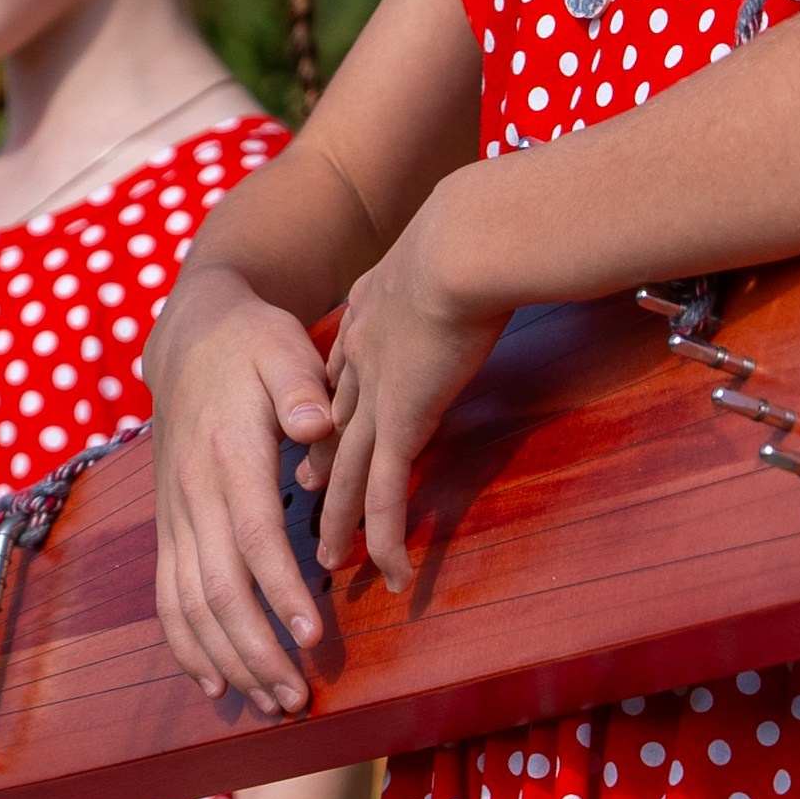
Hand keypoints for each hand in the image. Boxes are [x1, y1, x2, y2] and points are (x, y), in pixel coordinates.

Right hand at [142, 265, 339, 717]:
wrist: (189, 334)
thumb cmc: (250, 343)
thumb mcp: (281, 345)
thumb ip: (300, 386)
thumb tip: (318, 426)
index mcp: (228, 453)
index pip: (253, 536)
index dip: (281, 590)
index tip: (313, 636)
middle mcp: (192, 493)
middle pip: (218, 587)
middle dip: (257, 649)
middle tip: (299, 697)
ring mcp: (174, 513)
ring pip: (190, 603)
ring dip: (228, 659)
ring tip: (271, 702)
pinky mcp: (168, 524)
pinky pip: (168, 596)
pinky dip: (187, 644)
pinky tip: (216, 681)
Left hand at [301, 176, 506, 592]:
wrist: (461, 243)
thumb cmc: (476, 228)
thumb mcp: (453, 237)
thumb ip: (460, 249)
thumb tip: (494, 237)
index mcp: (373, 308)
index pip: (345, 368)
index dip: (336, 402)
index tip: (324, 427)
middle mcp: (363, 355)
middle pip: (334, 425)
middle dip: (321, 467)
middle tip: (306, 501)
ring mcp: (377, 392)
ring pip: (346, 471)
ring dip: (338, 519)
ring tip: (327, 559)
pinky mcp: (402, 422)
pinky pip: (386, 493)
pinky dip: (386, 536)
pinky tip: (390, 570)